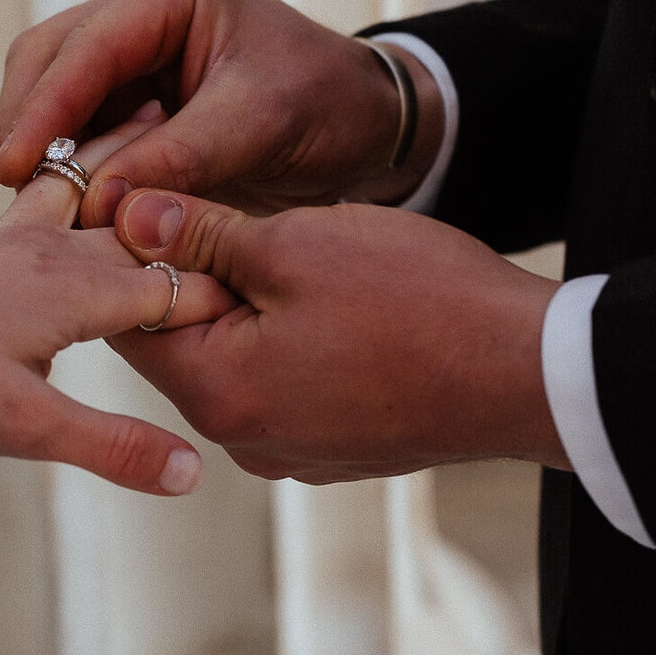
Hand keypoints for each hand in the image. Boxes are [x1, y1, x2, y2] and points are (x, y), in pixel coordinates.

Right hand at [0, 0, 445, 224]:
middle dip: (27, 126)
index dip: (44, 112)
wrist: (363, 124)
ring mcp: (129, 42)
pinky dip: (61, 162)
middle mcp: (141, 1)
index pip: (85, 47)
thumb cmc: (328, 108)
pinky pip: (73, 121)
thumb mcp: (260, 129)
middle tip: (15, 197)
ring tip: (30, 208)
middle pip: (46, 58)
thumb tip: (94, 201)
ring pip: (48, 89)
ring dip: (38, 148)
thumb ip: (177, 160)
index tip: (17, 170)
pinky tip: (53, 205)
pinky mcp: (126, 86)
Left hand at [0, 112, 233, 495]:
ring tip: (151, 102)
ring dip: (116, 161)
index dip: (235, 291)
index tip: (290, 287)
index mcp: (80, 293)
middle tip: (250, 172)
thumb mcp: (20, 425)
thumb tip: (194, 473)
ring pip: (73, 195)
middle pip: (139, 228)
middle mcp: (47, 253)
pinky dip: (1, 172)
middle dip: (194, 208)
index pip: (181, 288)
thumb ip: (110, 445)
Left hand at [109, 189, 568, 481]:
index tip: (140, 202)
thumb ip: (202, 235)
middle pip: (178, 345)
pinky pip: (282, 386)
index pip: (128, 321)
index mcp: (218, 394)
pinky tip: (325, 298)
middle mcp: (242, 440)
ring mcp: (291, 452)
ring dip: (241, 307)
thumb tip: (129, 215)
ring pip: (233, 362)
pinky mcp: (333, 449)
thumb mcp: (297, 244)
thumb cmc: (419, 302)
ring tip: (274, 247)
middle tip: (205, 211)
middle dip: (186, 279)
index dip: (126, 255)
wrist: (529, 372)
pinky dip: (285, 341)